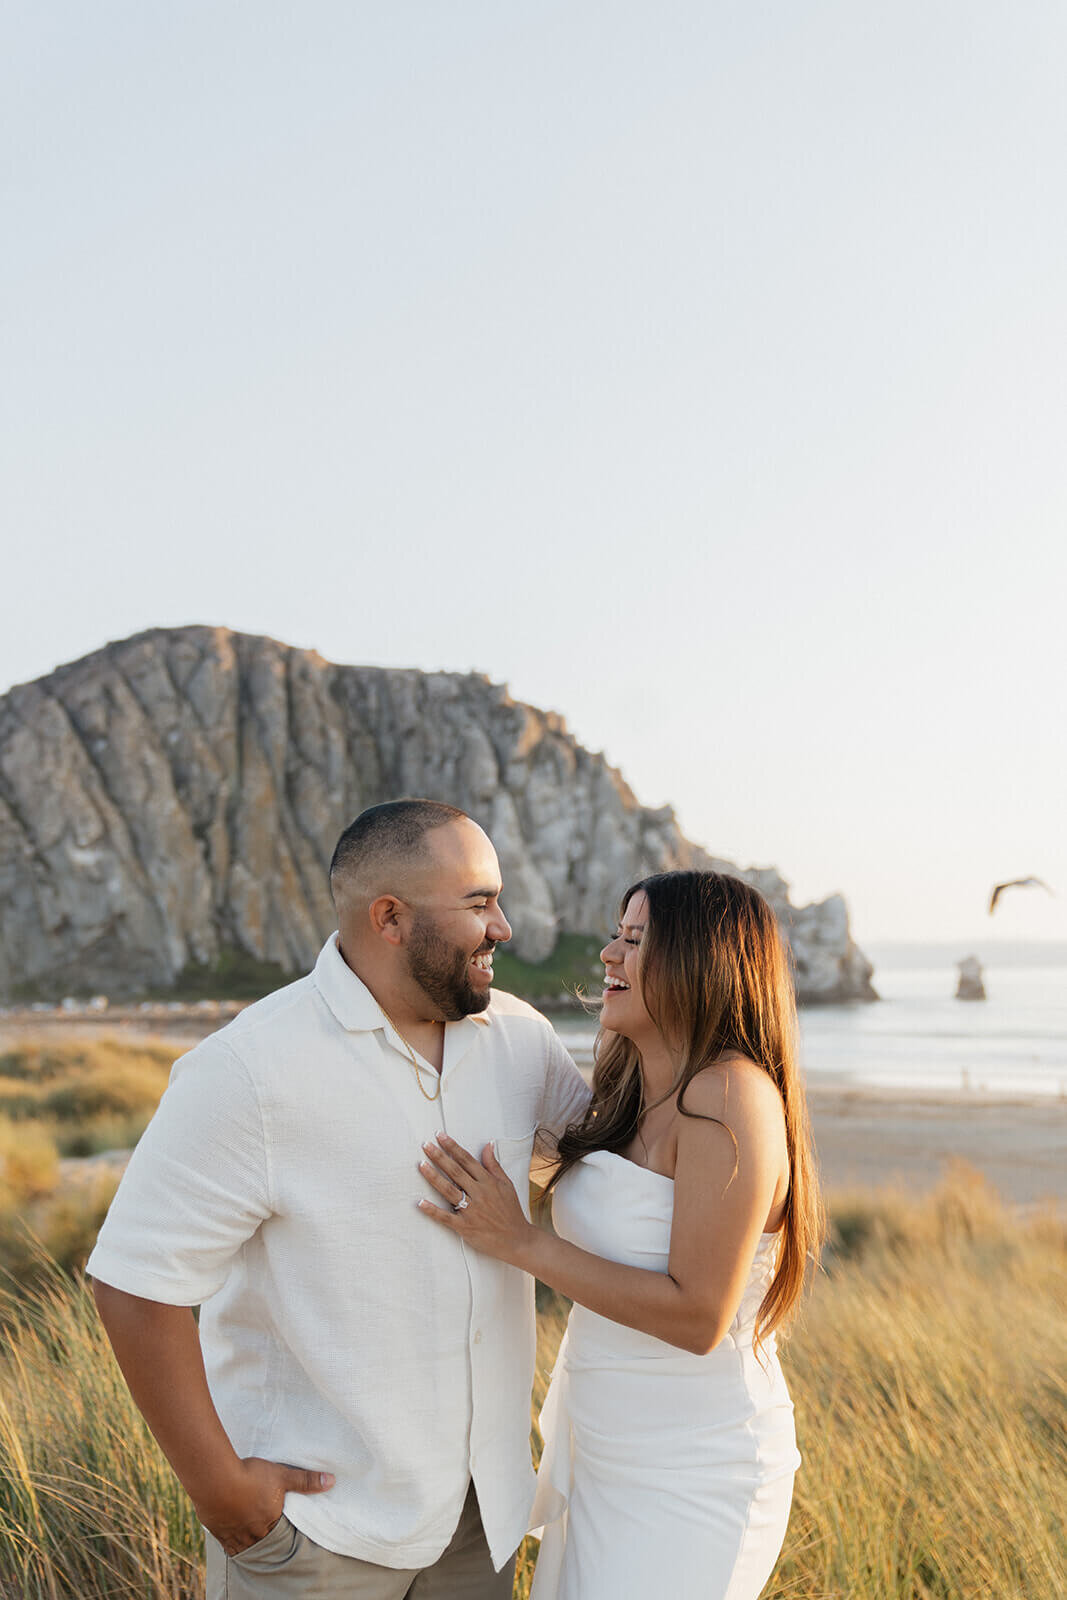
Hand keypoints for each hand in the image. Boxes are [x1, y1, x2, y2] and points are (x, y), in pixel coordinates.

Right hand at [195, 1456, 334, 1555]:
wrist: (217, 1480)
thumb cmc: (251, 1476)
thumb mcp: (282, 1474)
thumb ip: (306, 1480)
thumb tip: (331, 1481)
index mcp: (269, 1522)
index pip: (278, 1532)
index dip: (277, 1527)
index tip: (276, 1523)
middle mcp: (252, 1533)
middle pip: (260, 1539)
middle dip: (262, 1534)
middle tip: (262, 1527)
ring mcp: (233, 1534)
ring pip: (242, 1543)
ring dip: (246, 1537)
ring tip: (247, 1530)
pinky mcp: (217, 1530)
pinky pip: (225, 1542)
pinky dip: (229, 1539)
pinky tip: (230, 1531)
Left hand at [418, 1133, 535, 1266]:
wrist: (517, 1240)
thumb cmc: (511, 1211)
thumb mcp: (506, 1184)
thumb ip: (493, 1165)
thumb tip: (488, 1145)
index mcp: (488, 1182)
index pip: (467, 1160)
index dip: (452, 1147)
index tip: (440, 1136)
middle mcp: (479, 1194)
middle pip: (455, 1171)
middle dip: (440, 1157)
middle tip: (426, 1145)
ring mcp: (471, 1210)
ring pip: (449, 1190)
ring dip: (434, 1177)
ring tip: (421, 1165)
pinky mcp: (465, 1227)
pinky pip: (446, 1217)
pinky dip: (433, 1210)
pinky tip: (421, 1203)